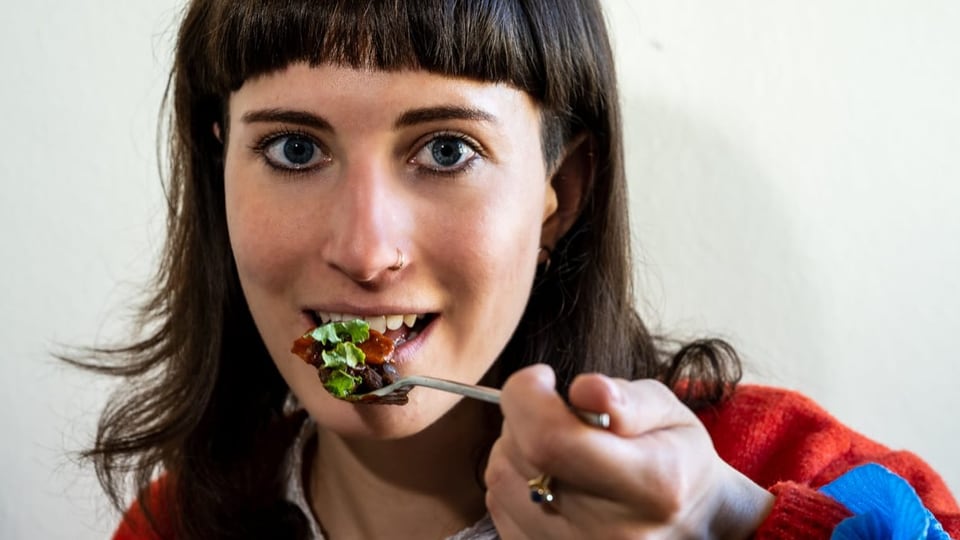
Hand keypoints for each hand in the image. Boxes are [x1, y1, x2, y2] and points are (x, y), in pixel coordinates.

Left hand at [484, 364, 773, 538]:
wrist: (691, 527)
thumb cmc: (678, 461)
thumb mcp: (671, 415)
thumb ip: (627, 399)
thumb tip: (584, 389)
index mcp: (650, 486)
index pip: (550, 439)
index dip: (528, 395)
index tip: (543, 378)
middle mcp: (609, 532)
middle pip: (520, 455)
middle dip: (526, 416)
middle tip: (560, 413)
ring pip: (500, 477)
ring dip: (517, 447)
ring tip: (558, 446)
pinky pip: (499, 505)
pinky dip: (515, 479)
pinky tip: (550, 475)